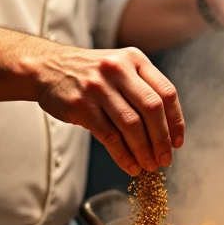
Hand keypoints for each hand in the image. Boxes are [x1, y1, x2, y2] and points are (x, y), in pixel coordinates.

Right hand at [34, 44, 184, 175]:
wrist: (46, 68)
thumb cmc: (87, 73)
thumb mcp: (118, 66)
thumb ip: (141, 88)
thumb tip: (165, 130)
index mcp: (134, 59)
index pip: (167, 92)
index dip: (176, 121)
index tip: (178, 142)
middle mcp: (118, 69)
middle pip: (152, 108)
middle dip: (162, 139)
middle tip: (165, 158)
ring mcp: (98, 87)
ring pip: (131, 125)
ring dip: (144, 150)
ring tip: (148, 165)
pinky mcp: (81, 105)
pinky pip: (109, 136)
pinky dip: (122, 155)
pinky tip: (129, 164)